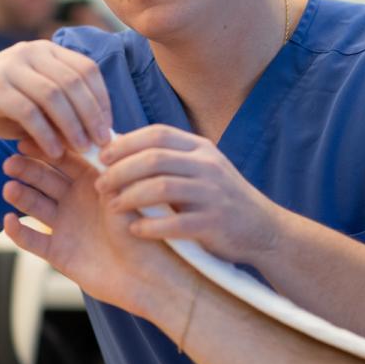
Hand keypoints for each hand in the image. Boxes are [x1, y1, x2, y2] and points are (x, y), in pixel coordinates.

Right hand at [0, 40, 111, 157]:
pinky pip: (29, 111)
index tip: (110, 126)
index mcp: (45, 50)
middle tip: (102, 142)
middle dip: (92, 114)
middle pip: (74, 81)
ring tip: (83, 149)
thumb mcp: (39, 105)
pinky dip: (46, 133)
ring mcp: (10, 65)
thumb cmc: (1, 110)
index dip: (102, 98)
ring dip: (73, 125)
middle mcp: (30, 51)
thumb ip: (66, 109)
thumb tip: (103, 131)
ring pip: (54, 95)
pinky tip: (56, 152)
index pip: (86, 69)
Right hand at [0, 139, 190, 319]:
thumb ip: (108, 174)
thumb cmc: (145, 234)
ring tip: (10, 187)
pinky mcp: (57, 253)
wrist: (147, 277)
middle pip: (46, 179)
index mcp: (95, 183)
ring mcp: (65, 226)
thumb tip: (91, 145)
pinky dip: (19, 231)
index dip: (48, 149)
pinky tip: (9, 220)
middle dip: (28, 169)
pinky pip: (32, 240)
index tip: (30, 138)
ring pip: (35, 205)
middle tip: (11, 161)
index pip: (67, 159)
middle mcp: (77, 201)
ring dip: (21, 196)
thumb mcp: (128, 198)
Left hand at [94, 125, 287, 264]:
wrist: (263, 229)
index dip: (125, 143)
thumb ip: (171, 160)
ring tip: (112, 207)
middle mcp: (208, 166)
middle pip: (154, 158)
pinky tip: (135, 229)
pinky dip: (150, 226)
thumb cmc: (221, 200)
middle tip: (101, 185)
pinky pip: (175, 222)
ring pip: (161, 187)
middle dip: (120, 171)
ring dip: (130, 196)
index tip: (102, 157)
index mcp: (201, 149)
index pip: (157, 134)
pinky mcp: (214, 222)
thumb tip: (121, 150)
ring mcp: (212, 193)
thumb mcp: (202, 169)